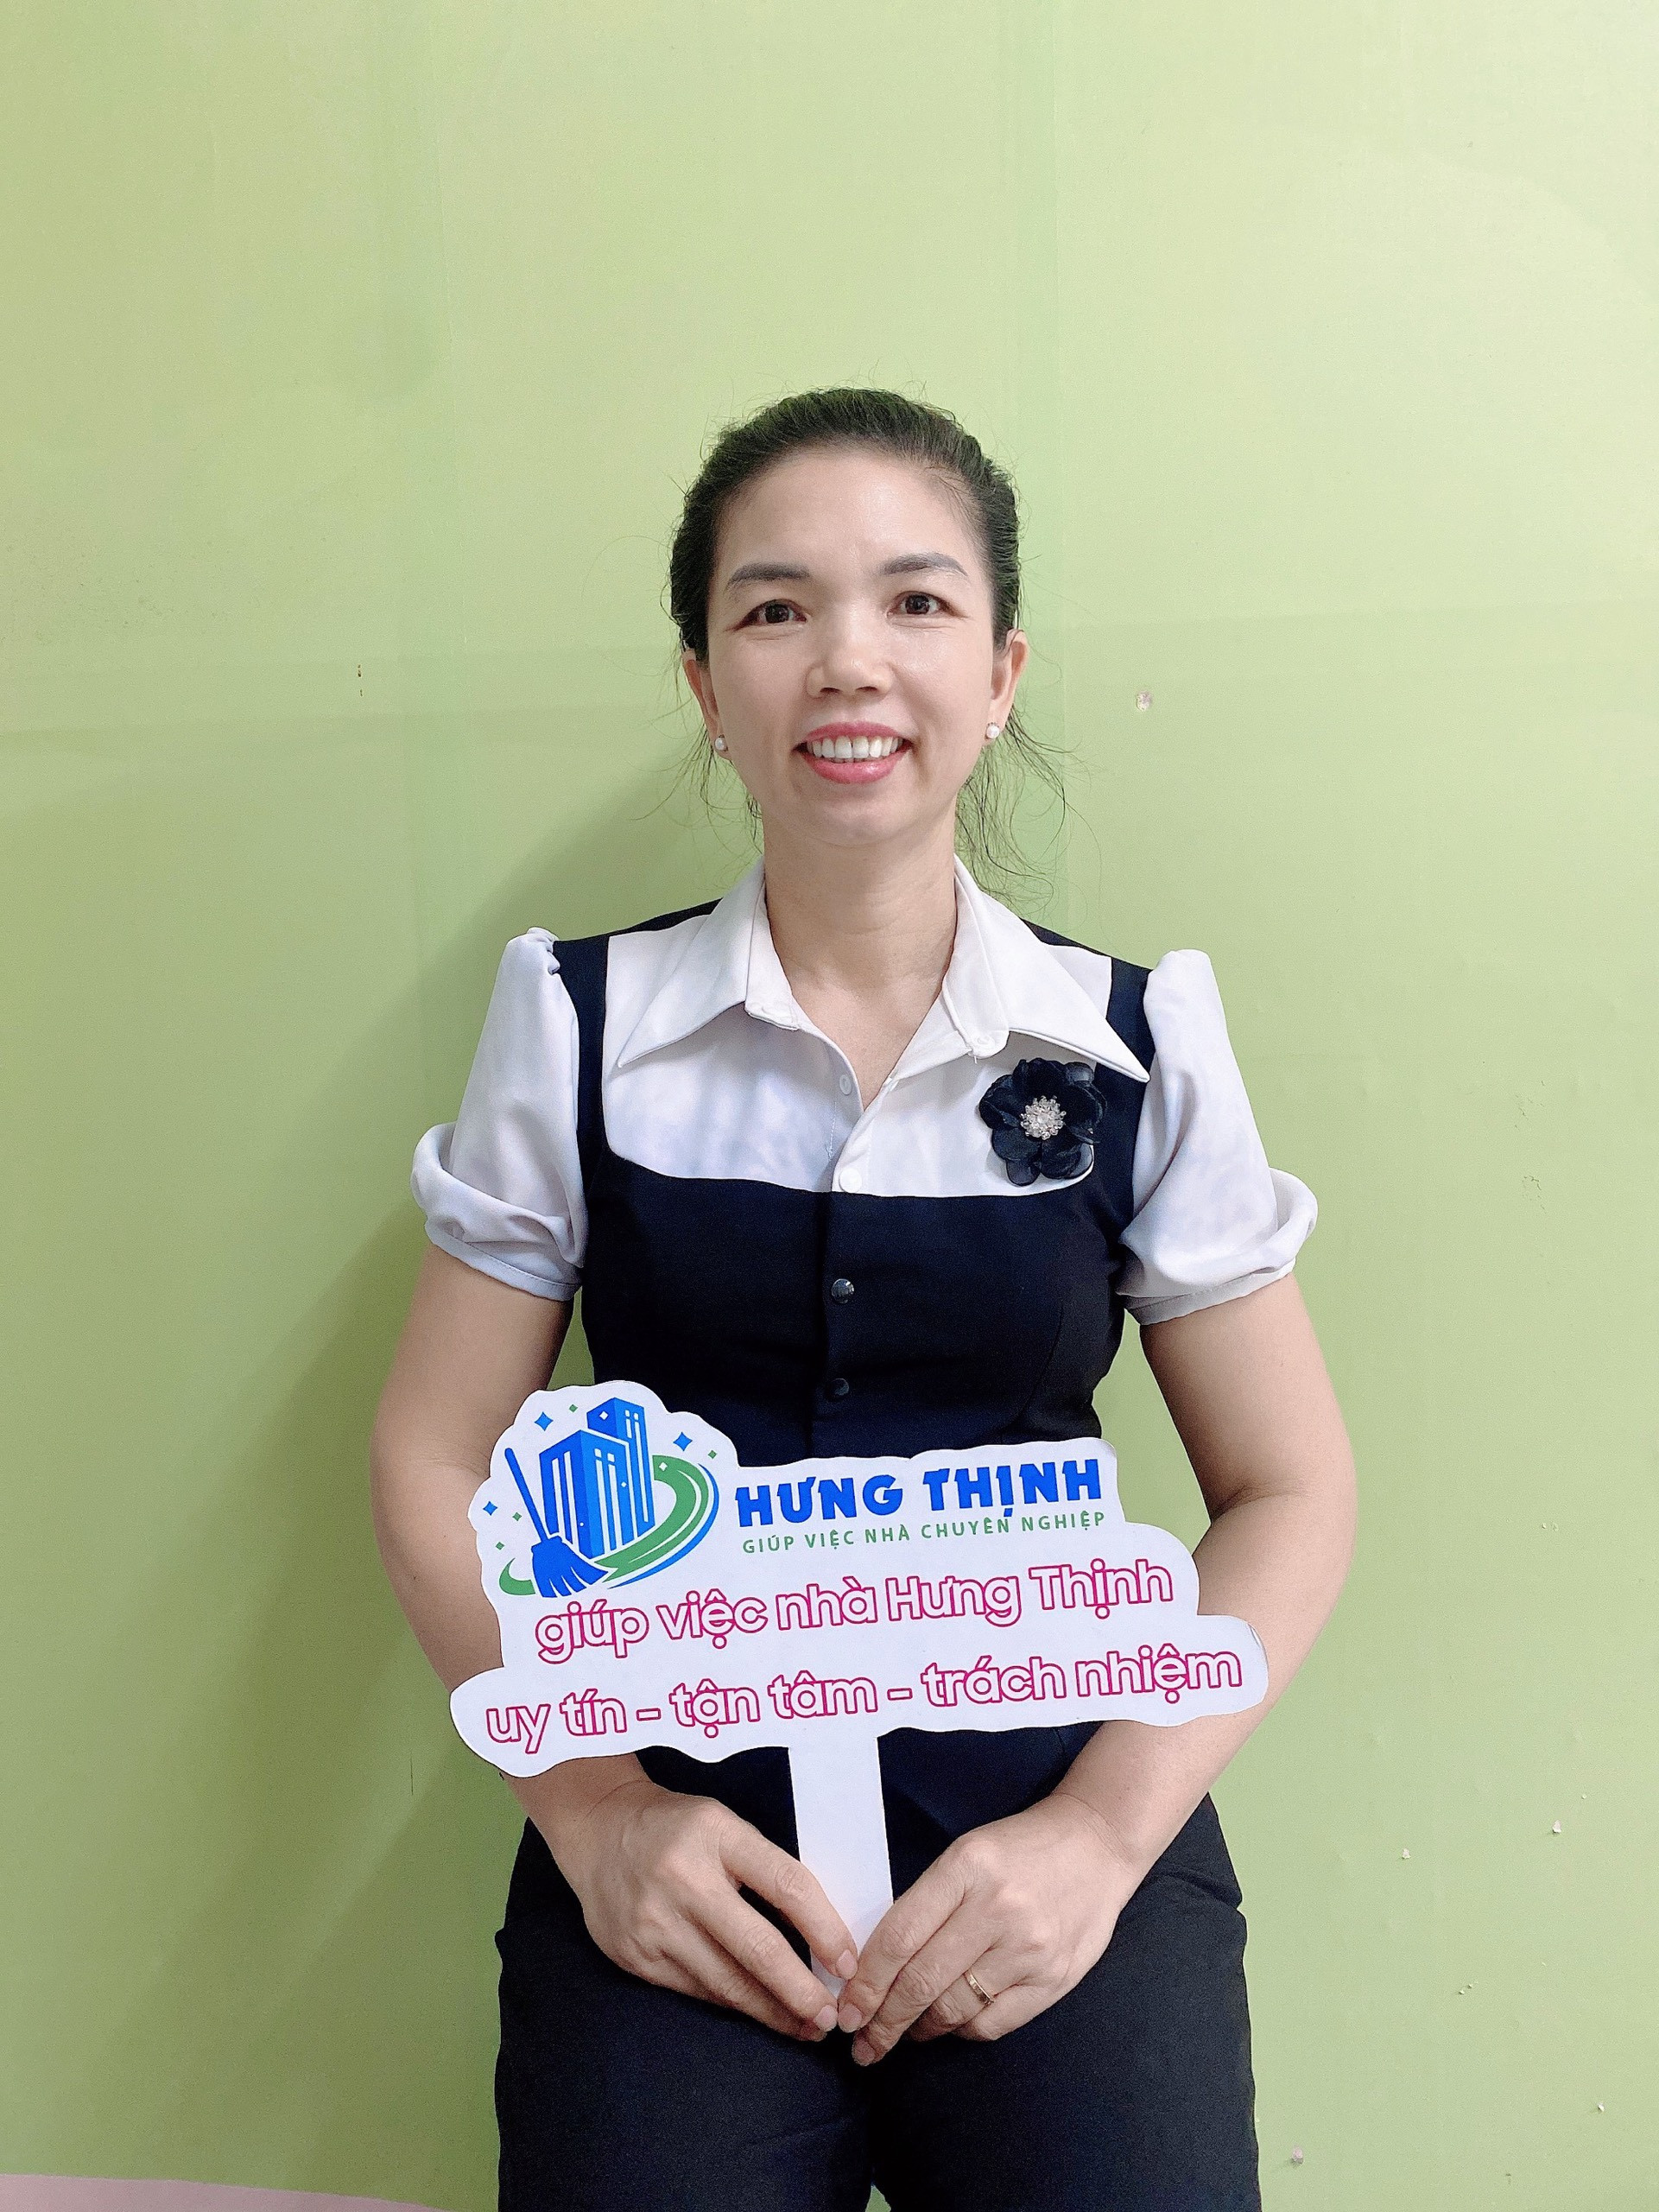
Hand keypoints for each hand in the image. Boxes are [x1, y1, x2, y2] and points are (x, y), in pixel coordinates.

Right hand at [543, 1771, 858, 2041]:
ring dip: (771, 2011)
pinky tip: (756, 2012)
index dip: (825, 1930)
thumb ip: (765, 1869)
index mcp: (717, 1834)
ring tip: (805, 2026)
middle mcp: (684, 1878)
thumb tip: (820, 1934)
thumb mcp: (724, 1826)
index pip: (787, 1885)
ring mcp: (655, 1921)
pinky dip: (732, 2004)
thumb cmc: (679, 1828)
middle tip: (832, 2016)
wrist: (599, 1831)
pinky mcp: (636, 1956)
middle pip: (757, 1948)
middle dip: (801, 1992)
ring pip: (727, 1982)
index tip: (849, 1963)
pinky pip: (697, 1990)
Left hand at [837, 1792, 1139, 2060]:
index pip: (899, 1936)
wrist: (1097, 1844)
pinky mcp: (1054, 1978)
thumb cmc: (1018, 1849)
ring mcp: (1029, 1948)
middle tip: (863, 2044)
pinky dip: (962, 2030)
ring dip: (920, 2028)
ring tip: (905, 2031)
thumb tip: (877, 1967)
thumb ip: (926, 1904)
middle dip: (884, 2021)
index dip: (866, 1982)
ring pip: (954, 2008)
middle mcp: (997, 1909)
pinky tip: (949, 2023)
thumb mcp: (965, 1854)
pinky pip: (992, 2023)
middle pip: (921, 1981)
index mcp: (966, 1868)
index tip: (847, 2010)